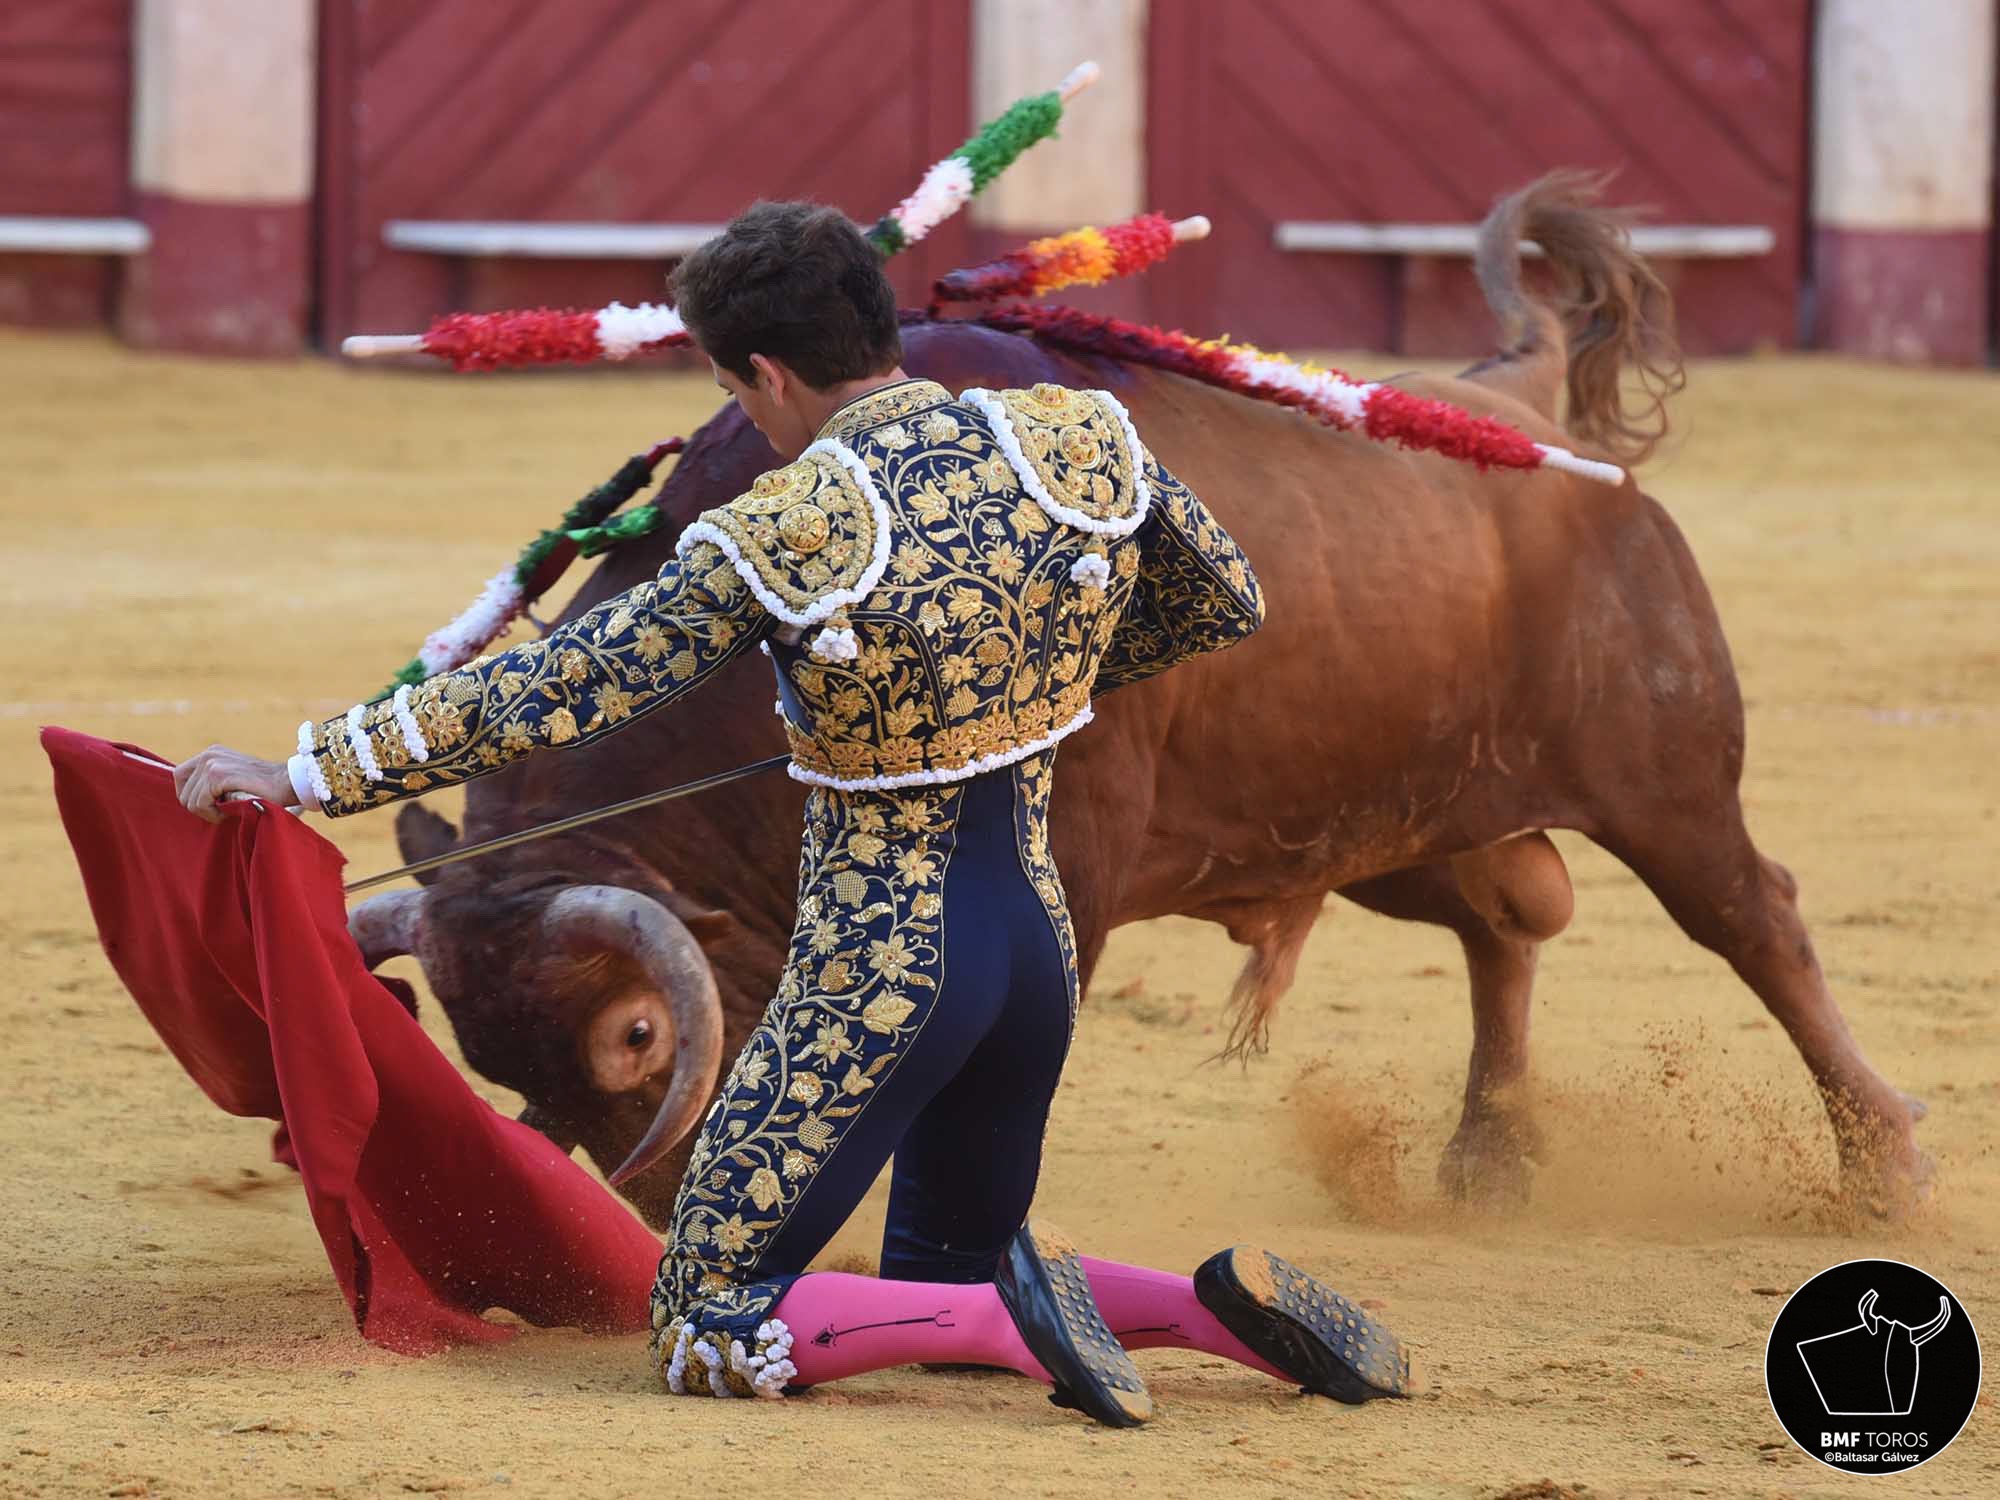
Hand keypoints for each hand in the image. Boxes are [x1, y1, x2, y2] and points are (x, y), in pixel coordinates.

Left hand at [173, 746, 295, 820]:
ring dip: (207, 812)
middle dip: (199, 807)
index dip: (190, 796)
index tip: (211, 805)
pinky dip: (212, 813)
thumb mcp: (232, 778)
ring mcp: (212, 763)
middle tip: (221, 811)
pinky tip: (229, 810)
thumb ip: (212, 782)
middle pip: (182, 791)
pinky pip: (200, 803)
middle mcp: (208, 755)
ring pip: (190, 800)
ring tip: (227, 810)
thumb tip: (189, 799)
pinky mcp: (218, 775)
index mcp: (211, 753)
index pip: (179, 776)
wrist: (288, 783)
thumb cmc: (264, 788)